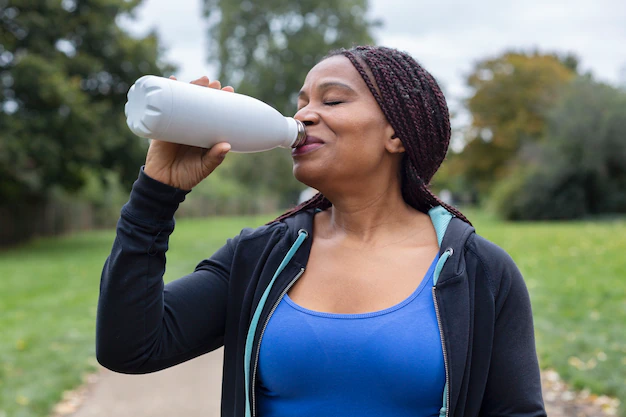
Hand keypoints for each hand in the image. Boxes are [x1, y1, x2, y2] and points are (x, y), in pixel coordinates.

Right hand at [143, 76, 235, 190]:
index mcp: (204, 134)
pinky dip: (166, 92)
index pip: (214, 113)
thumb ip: (215, 158)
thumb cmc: (187, 176)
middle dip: (207, 91)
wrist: (164, 183)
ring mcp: (177, 123)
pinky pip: (163, 106)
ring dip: (191, 87)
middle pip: (200, 103)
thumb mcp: (204, 167)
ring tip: (200, 80)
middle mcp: (192, 126)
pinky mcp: (162, 125)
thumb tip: (227, 145)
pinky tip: (172, 80)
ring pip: (184, 101)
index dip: (222, 101)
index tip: (230, 90)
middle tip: (215, 83)